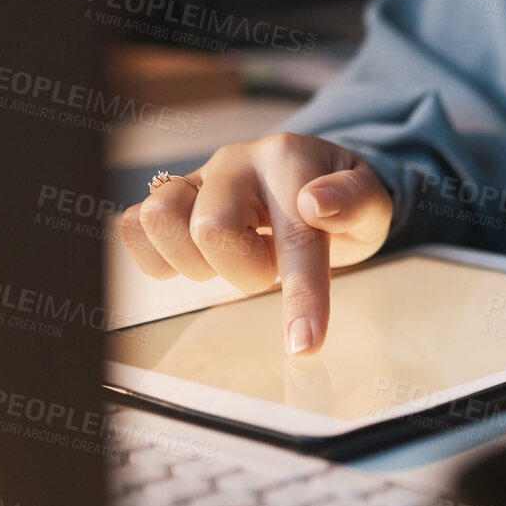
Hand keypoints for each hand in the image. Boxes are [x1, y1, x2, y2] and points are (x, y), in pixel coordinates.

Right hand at [117, 133, 392, 354]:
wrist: (314, 179)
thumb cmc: (342, 201)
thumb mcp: (372, 204)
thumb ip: (355, 202)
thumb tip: (317, 204)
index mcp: (290, 161)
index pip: (295, 236)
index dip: (301, 295)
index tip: (304, 344)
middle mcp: (236, 163)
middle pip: (211, 229)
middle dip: (243, 271)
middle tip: (267, 272)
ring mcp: (197, 178)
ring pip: (160, 218)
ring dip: (193, 261)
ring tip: (226, 263)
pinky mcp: (170, 198)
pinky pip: (133, 224)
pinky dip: (154, 254)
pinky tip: (190, 261)